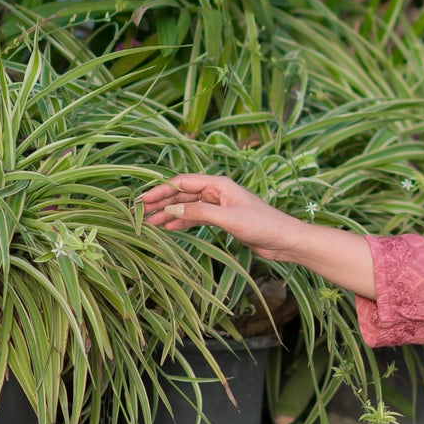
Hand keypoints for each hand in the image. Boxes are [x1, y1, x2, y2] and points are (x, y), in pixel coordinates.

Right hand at [139, 173, 302, 262]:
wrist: (283, 240)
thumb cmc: (262, 225)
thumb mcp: (228, 218)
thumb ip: (199, 213)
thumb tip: (171, 210)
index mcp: (219, 184)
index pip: (183, 182)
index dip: (161, 189)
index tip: (143, 199)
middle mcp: (217, 191)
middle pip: (182, 193)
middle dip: (161, 202)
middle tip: (140, 212)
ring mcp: (219, 205)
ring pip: (187, 207)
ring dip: (169, 213)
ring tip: (149, 223)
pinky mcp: (222, 219)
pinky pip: (196, 217)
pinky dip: (182, 222)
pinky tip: (168, 228)